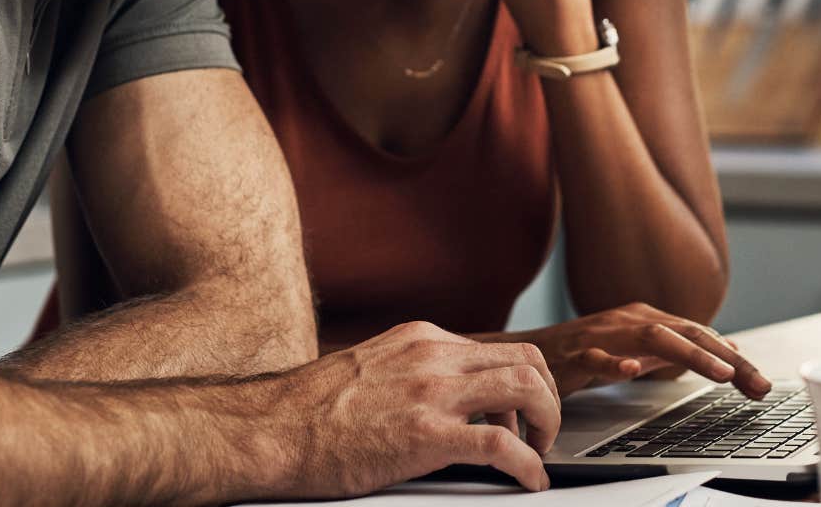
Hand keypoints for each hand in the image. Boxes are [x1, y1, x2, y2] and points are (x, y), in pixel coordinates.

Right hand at [267, 321, 561, 495]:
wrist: (272, 429)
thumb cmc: (309, 411)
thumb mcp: (370, 369)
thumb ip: (410, 373)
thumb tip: (439, 397)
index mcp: (419, 339)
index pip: (497, 348)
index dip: (520, 384)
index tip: (519, 413)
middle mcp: (432, 356)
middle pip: (525, 359)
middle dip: (547, 397)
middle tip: (542, 432)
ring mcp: (431, 392)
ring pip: (525, 387)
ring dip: (547, 423)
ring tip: (539, 453)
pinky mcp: (426, 435)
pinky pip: (501, 445)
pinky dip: (528, 464)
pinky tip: (529, 480)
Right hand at [507, 303, 772, 399]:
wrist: (529, 352)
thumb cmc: (586, 352)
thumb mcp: (639, 348)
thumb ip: (678, 347)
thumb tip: (726, 348)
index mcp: (646, 319)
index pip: (699, 335)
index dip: (733, 359)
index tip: (761, 385)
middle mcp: (629, 321)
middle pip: (686, 332)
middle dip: (725, 358)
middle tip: (756, 383)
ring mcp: (602, 335)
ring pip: (652, 338)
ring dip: (690, 354)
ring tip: (720, 373)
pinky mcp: (574, 354)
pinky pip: (596, 358)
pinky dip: (616, 363)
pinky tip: (633, 371)